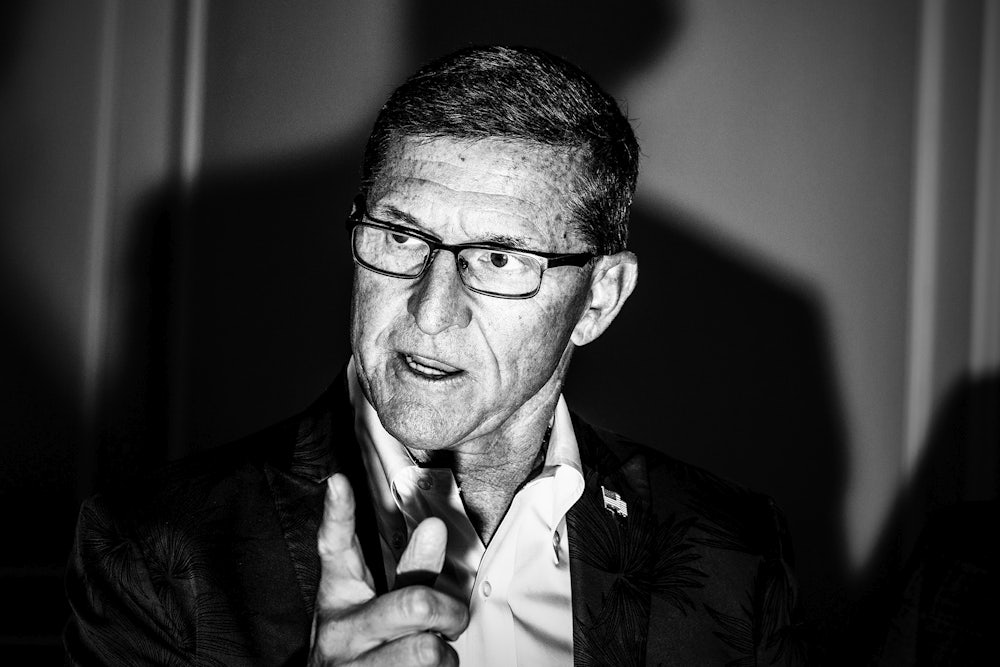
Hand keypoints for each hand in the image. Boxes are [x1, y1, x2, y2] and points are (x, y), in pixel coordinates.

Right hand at [308, 473, 468, 665]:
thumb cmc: (362, 647)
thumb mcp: (377, 606)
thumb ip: (409, 570)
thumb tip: (433, 526)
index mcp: (340, 595)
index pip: (336, 548)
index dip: (337, 515)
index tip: (338, 482)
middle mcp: (339, 629)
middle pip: (413, 604)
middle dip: (449, 612)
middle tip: (453, 619)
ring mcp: (347, 666)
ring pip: (425, 649)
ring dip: (445, 653)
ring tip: (436, 653)